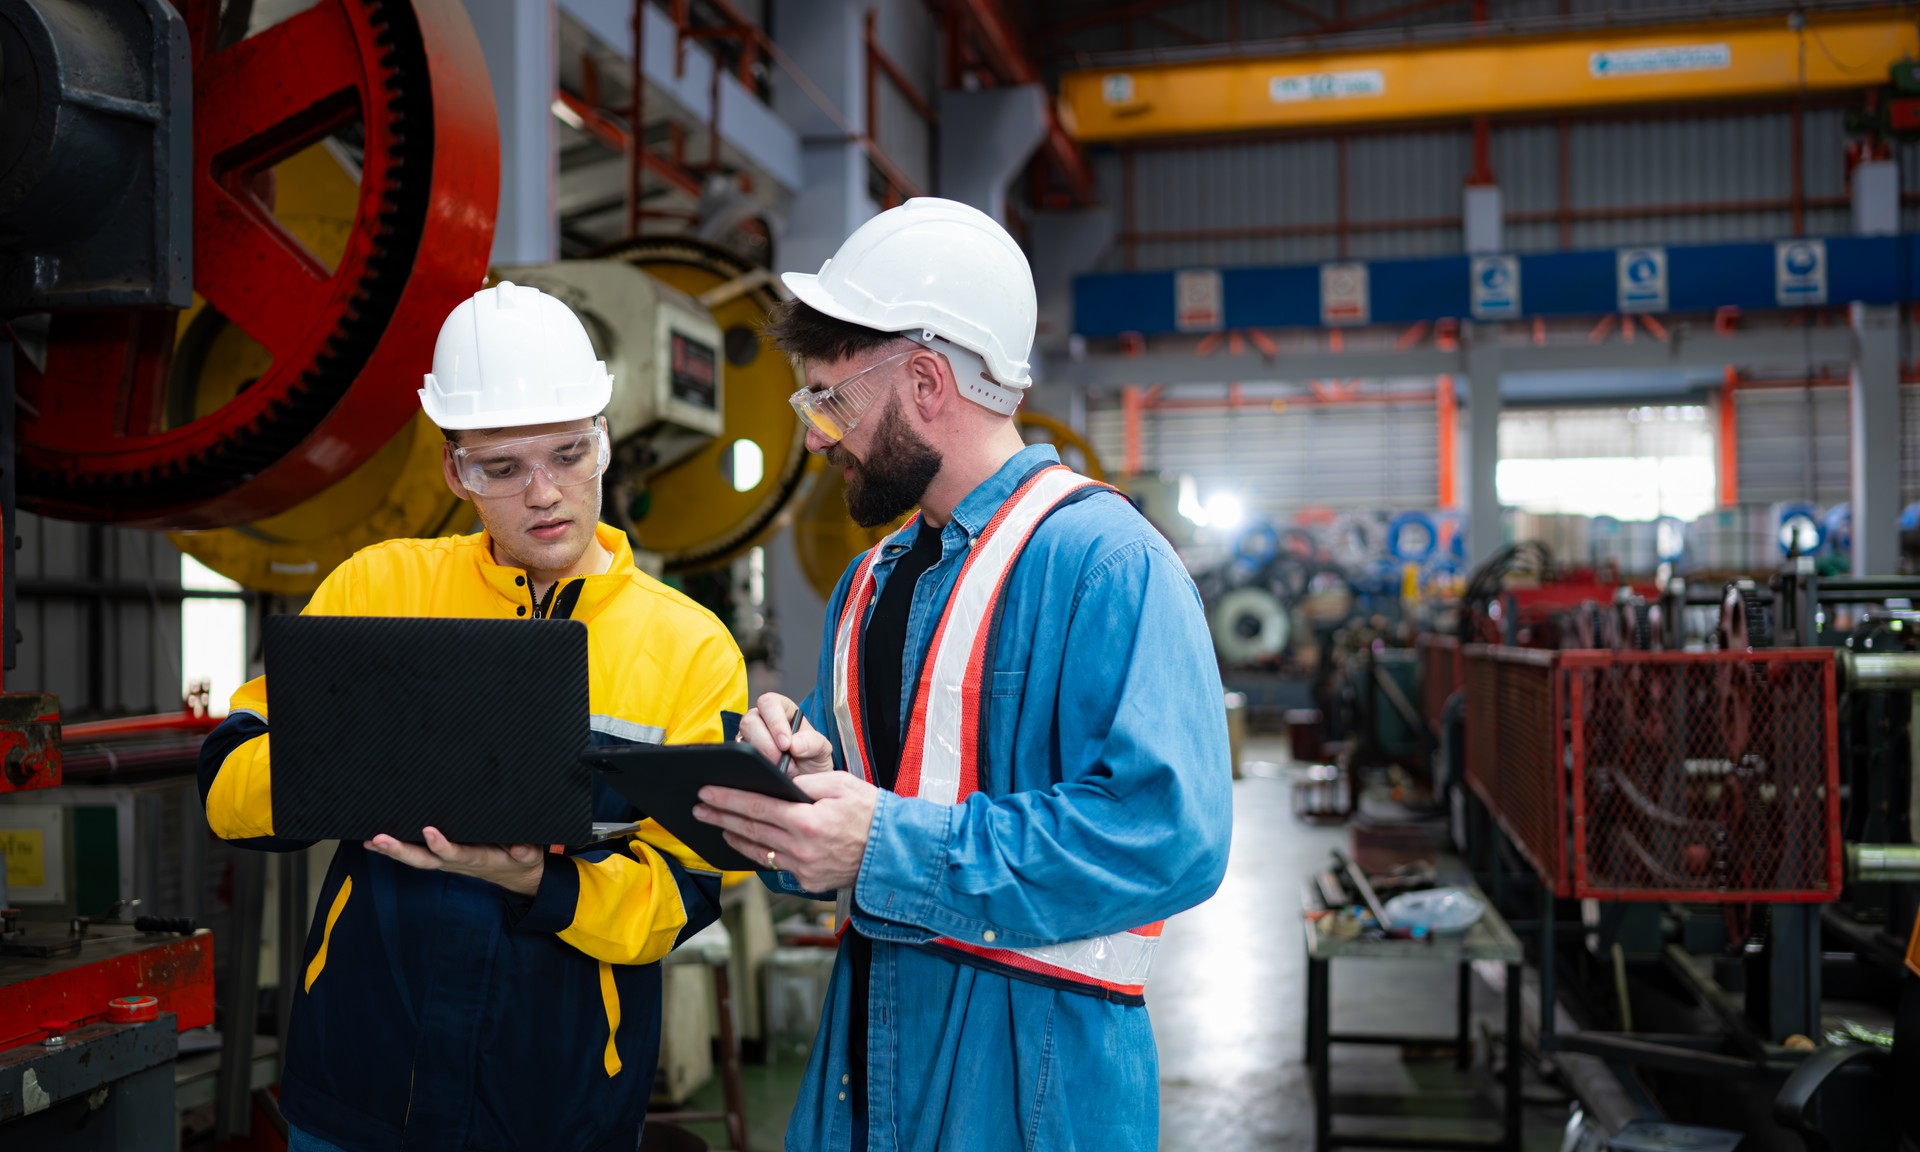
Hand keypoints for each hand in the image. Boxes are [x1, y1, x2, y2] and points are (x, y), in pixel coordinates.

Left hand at [365, 828, 545, 897]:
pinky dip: (394, 851)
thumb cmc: (520, 859)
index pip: (456, 853)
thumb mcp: (531, 855)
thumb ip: (527, 851)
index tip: (429, 831)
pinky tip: (375, 843)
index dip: (442, 845)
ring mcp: (446, 862)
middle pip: (424, 860)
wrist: (516, 875)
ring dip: (392, 851)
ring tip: (371, 840)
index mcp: (478, 859)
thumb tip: (521, 849)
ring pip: (416, 858)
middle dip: (401, 851)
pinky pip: (415, 855)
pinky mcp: (441, 859)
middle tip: (381, 839)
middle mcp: (456, 862)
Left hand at [693, 771, 876, 890]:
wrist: (896, 853)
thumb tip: (779, 783)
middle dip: (721, 816)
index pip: (757, 806)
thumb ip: (806, 783)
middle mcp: (801, 848)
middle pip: (751, 829)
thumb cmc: (872, 814)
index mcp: (807, 821)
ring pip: (759, 850)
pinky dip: (758, 852)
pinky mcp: (808, 881)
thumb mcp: (842, 785)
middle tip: (699, 808)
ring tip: (715, 824)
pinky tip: (747, 843)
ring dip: (734, 836)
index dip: (728, 799)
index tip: (707, 792)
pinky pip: (776, 864)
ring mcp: (803, 869)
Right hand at [737, 692, 834, 775]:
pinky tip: (769, 775)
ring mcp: (749, 739)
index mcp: (782, 710)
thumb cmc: (813, 759)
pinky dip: (754, 769)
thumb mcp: (822, 750)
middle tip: (781, 761)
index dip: (775, 722)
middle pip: (749, 721)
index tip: (786, 744)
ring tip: (781, 769)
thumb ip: (814, 743)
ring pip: (742, 741)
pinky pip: (739, 760)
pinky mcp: (743, 758)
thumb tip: (795, 745)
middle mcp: (762, 721)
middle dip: (766, 744)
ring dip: (761, 758)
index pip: (769, 703)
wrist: (806, 782)